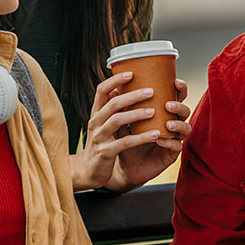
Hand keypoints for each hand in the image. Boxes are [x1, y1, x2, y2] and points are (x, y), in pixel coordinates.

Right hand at [70, 75, 191, 191]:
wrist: (88, 171)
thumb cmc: (101, 144)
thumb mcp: (103, 124)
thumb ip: (113, 109)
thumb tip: (124, 88)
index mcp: (96, 113)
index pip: (101, 90)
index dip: (115, 80)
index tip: (131, 73)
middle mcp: (96, 122)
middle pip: (112, 103)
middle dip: (132, 96)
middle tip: (151, 91)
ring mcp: (100, 137)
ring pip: (117, 120)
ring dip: (136, 115)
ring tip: (153, 112)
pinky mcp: (106, 153)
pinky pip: (125, 142)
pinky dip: (141, 137)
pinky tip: (155, 134)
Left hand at [109, 78, 191, 190]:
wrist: (124, 166)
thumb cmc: (126, 141)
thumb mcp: (123, 123)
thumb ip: (122, 108)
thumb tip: (113, 89)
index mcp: (162, 113)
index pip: (176, 97)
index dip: (180, 89)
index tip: (175, 81)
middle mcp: (171, 124)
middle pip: (184, 111)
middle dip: (179, 106)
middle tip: (167, 105)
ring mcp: (174, 139)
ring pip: (186, 128)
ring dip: (178, 124)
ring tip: (167, 123)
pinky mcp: (171, 154)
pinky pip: (176, 146)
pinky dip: (170, 142)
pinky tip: (159, 139)